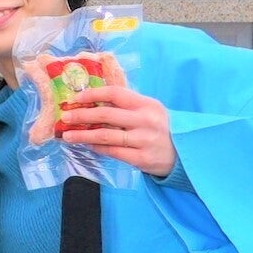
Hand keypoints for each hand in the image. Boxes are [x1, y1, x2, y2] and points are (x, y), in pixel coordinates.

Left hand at [44, 79, 175, 179]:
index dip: (93, 94)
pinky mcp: (141, 158)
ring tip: (67, 136)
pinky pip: (112, 151)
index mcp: (147, 104)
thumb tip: (92, 101)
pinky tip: (87, 145)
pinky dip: (96, 147)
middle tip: (65, 117)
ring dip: (83, 135)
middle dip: (81, 115)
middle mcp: (146, 121)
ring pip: (105, 135)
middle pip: (106, 114)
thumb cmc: (161, 129)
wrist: (187, 155)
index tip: (75, 98)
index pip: (115, 93)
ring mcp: (144, 140)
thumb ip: (127, 106)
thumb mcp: (150, 111)